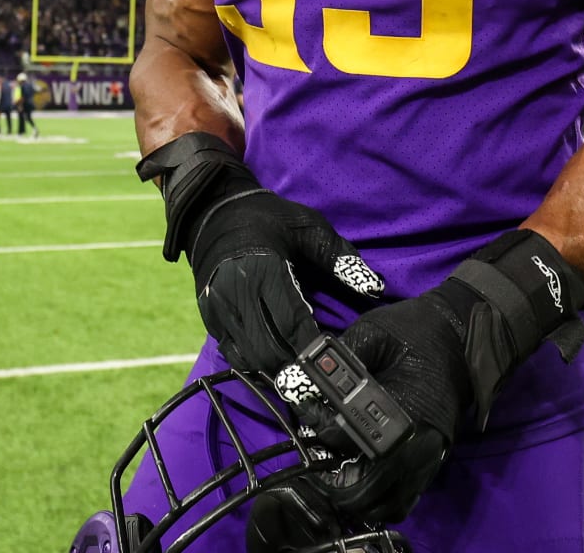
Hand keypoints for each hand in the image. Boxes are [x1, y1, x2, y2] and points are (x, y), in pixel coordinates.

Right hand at [138, 133, 383, 376]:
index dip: (313, 347)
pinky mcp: (209, 317)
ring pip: (249, 357)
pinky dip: (255, 361)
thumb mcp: (310, 228)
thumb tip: (374, 288)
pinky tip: (276, 356)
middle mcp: (237, 293)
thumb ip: (341, 258)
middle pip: (268, 349)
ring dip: (276, 367)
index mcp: (265, 270)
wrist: (217, 212)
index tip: (334, 360)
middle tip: (320, 370)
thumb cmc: (271, 219)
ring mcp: (219, 308)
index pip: (291, 323)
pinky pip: (233, 353)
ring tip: (301, 368)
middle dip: (296, 365)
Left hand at [269, 229, 583, 529]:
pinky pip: (403, 500)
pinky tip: (359, 478)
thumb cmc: (416, 331)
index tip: (308, 413)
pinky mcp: (433, 463)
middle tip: (315, 452)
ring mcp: (427, 458)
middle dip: (330, 475)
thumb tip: (307, 377)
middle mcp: (417, 444)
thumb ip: (342, 356)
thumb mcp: (374, 331)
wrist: (461, 336)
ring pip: (383, 504)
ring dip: (353, 494)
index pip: (344, 438)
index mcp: (401, 408)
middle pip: (363, 488)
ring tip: (332, 468)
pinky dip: (378, 499)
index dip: (318, 427)